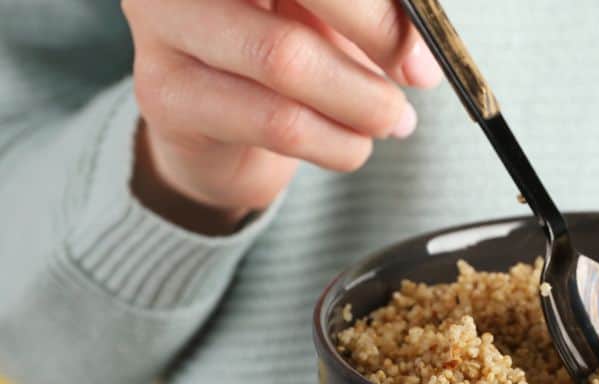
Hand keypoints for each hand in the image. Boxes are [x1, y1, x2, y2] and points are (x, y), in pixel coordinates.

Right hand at [121, 0, 442, 231]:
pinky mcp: (165, 95)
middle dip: (377, 34)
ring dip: (362, 102)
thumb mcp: (328, 12)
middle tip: (419, 77)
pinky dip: (337, 143)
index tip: (428, 37)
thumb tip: (423, 52)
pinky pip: (276, 122)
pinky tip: (354, 145)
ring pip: (285, 60)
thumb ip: (372, 12)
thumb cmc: (279, 44)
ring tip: (391, 120)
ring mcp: (162, 24)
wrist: (211, 124)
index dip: (377, 4)